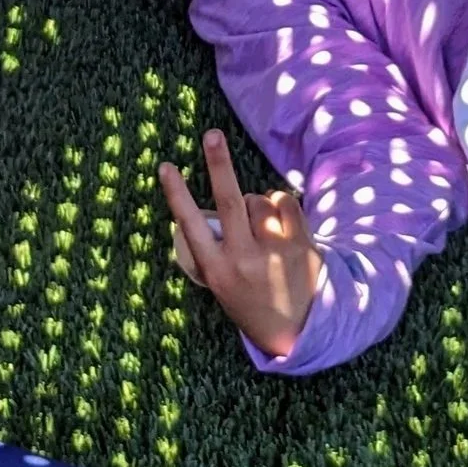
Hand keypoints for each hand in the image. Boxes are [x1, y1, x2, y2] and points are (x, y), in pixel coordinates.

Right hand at [158, 130, 322, 359]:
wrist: (298, 331)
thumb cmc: (250, 301)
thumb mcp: (221, 283)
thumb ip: (217, 248)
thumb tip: (222, 205)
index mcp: (216, 270)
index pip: (190, 224)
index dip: (176, 193)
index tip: (165, 167)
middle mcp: (244, 258)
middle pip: (229, 200)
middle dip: (218, 163)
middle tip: (212, 135)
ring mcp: (275, 251)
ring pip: (259, 201)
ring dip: (256, 203)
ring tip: (259, 226)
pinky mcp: (302, 245)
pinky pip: (287, 204)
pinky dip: (280, 205)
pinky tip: (279, 222)